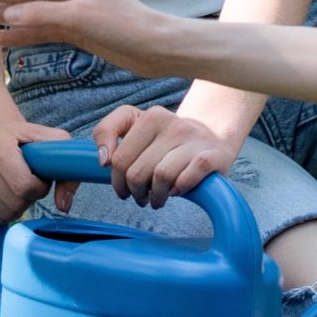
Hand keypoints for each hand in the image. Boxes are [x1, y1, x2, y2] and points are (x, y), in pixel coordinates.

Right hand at [0, 116, 75, 224]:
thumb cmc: (25, 140)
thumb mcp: (50, 141)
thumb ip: (68, 169)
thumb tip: (64, 206)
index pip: (24, 186)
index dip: (38, 188)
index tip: (38, 177)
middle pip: (13, 203)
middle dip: (27, 198)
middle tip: (26, 183)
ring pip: (1, 214)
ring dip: (15, 207)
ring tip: (13, 187)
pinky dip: (0, 213)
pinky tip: (1, 195)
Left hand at [91, 103, 239, 208]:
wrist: (212, 136)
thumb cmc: (167, 139)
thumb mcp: (136, 126)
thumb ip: (108, 131)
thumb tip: (104, 160)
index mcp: (151, 116)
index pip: (120, 157)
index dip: (116, 180)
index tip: (121, 187)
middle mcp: (173, 124)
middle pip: (137, 172)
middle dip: (134, 192)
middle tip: (139, 197)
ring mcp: (193, 139)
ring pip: (161, 176)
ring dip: (155, 196)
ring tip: (156, 199)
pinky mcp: (212, 156)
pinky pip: (186, 179)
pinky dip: (177, 190)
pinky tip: (176, 191)